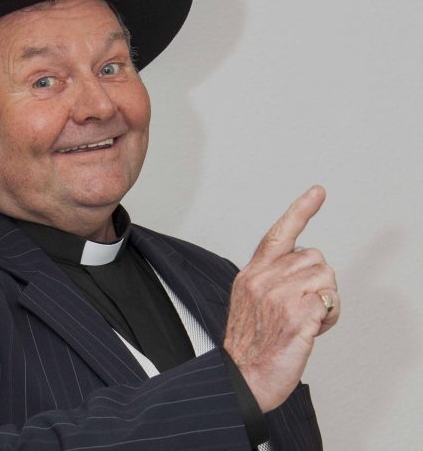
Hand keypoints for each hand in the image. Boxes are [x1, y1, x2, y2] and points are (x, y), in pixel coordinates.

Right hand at [223, 185, 339, 412]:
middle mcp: (263, 280)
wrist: (241, 378)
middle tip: (303, 307)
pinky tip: (312, 329)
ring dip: (326, 301)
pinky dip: (329, 317)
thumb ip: (270, 277)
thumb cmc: (249, 344)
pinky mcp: (296, 317)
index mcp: (251, 274)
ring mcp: (279, 298)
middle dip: (319, 282)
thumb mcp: (248, 300)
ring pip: (326, 278)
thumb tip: (299, 266)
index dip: (300, 210)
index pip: (278, 234)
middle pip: (315, 258)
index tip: (317, 192)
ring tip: (305, 320)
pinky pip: (329, 302)